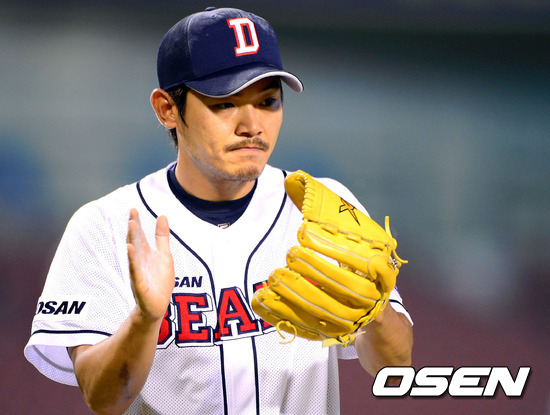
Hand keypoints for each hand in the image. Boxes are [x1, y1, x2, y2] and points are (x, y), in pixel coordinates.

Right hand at [126, 208, 174, 322]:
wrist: (157, 305)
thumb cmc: (159, 280)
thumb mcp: (164, 255)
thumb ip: (162, 237)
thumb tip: (162, 215)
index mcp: (145, 253)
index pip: (140, 235)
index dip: (137, 223)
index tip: (133, 209)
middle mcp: (139, 260)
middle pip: (135, 241)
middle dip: (134, 228)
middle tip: (132, 213)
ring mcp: (138, 271)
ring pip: (134, 254)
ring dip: (132, 240)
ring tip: (132, 225)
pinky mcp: (139, 283)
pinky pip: (135, 270)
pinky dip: (132, 260)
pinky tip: (130, 249)